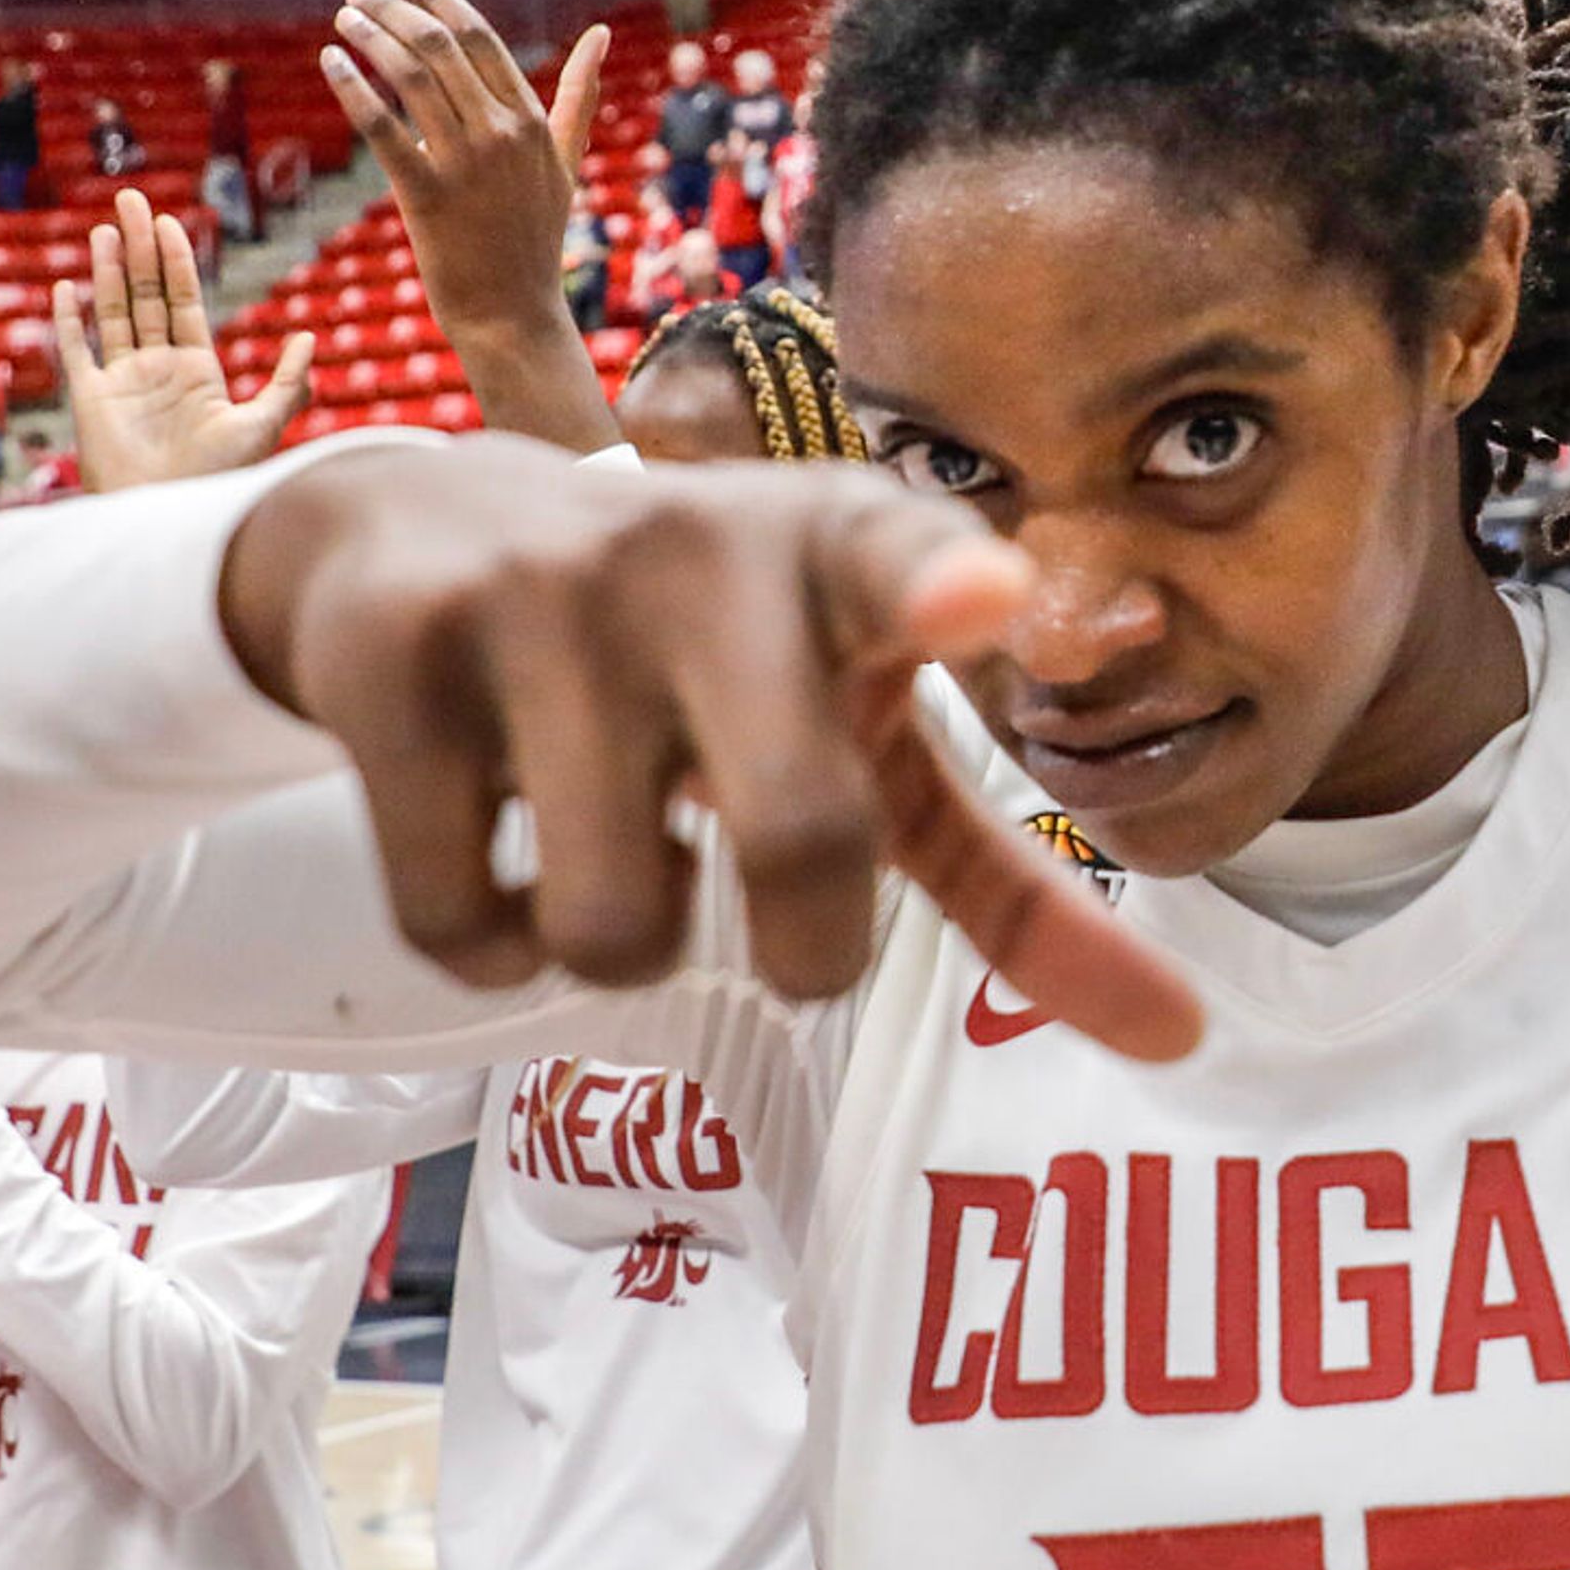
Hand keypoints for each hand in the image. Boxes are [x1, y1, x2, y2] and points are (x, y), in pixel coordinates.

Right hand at [51, 192, 313, 490]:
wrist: (171, 517)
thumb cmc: (220, 479)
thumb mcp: (262, 426)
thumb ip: (288, 383)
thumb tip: (308, 337)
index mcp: (197, 371)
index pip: (184, 302)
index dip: (176, 261)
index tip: (169, 222)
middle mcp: (158, 370)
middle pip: (144, 295)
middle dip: (138, 247)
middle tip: (130, 199)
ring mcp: (122, 382)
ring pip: (112, 312)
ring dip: (107, 270)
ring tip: (106, 228)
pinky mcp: (91, 400)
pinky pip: (76, 351)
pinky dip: (69, 320)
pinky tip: (65, 287)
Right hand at [216, 437, 1203, 1052]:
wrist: (418, 527)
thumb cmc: (710, 665)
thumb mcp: (861, 737)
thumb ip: (1007, 882)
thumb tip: (1179, 1043)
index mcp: (835, 551)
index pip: (895, 554)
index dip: (940, 586)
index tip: (985, 594)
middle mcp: (693, 551)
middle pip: (796, 837)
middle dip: (804, 950)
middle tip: (775, 930)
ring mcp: (532, 593)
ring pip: (615, 924)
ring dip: (623, 955)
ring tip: (617, 865)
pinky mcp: (391, 652)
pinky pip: (463, 919)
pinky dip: (492, 949)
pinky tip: (498, 856)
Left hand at [323, 0, 608, 348]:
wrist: (515, 317)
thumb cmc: (534, 239)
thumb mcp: (564, 163)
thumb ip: (579, 96)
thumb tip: (603, 34)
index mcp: (531, 122)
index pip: (479, 37)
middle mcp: (502, 135)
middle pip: (439, 47)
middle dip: (392, 9)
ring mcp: (466, 166)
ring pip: (409, 77)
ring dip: (368, 38)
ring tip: (343, 20)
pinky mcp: (428, 198)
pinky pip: (382, 129)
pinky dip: (352, 88)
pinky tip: (330, 62)